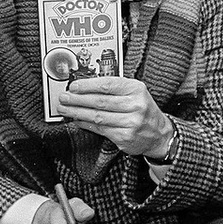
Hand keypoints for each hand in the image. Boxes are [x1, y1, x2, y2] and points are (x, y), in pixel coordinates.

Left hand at [57, 77, 172, 157]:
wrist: (159, 133)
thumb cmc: (143, 108)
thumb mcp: (135, 91)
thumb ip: (114, 87)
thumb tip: (85, 86)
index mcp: (136, 89)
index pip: (107, 85)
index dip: (87, 85)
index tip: (73, 86)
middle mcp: (135, 106)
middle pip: (99, 101)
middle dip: (77, 100)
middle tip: (63, 98)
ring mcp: (130, 123)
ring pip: (97, 116)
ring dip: (77, 112)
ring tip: (65, 109)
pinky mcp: (125, 138)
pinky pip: (100, 129)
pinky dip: (85, 124)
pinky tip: (77, 120)